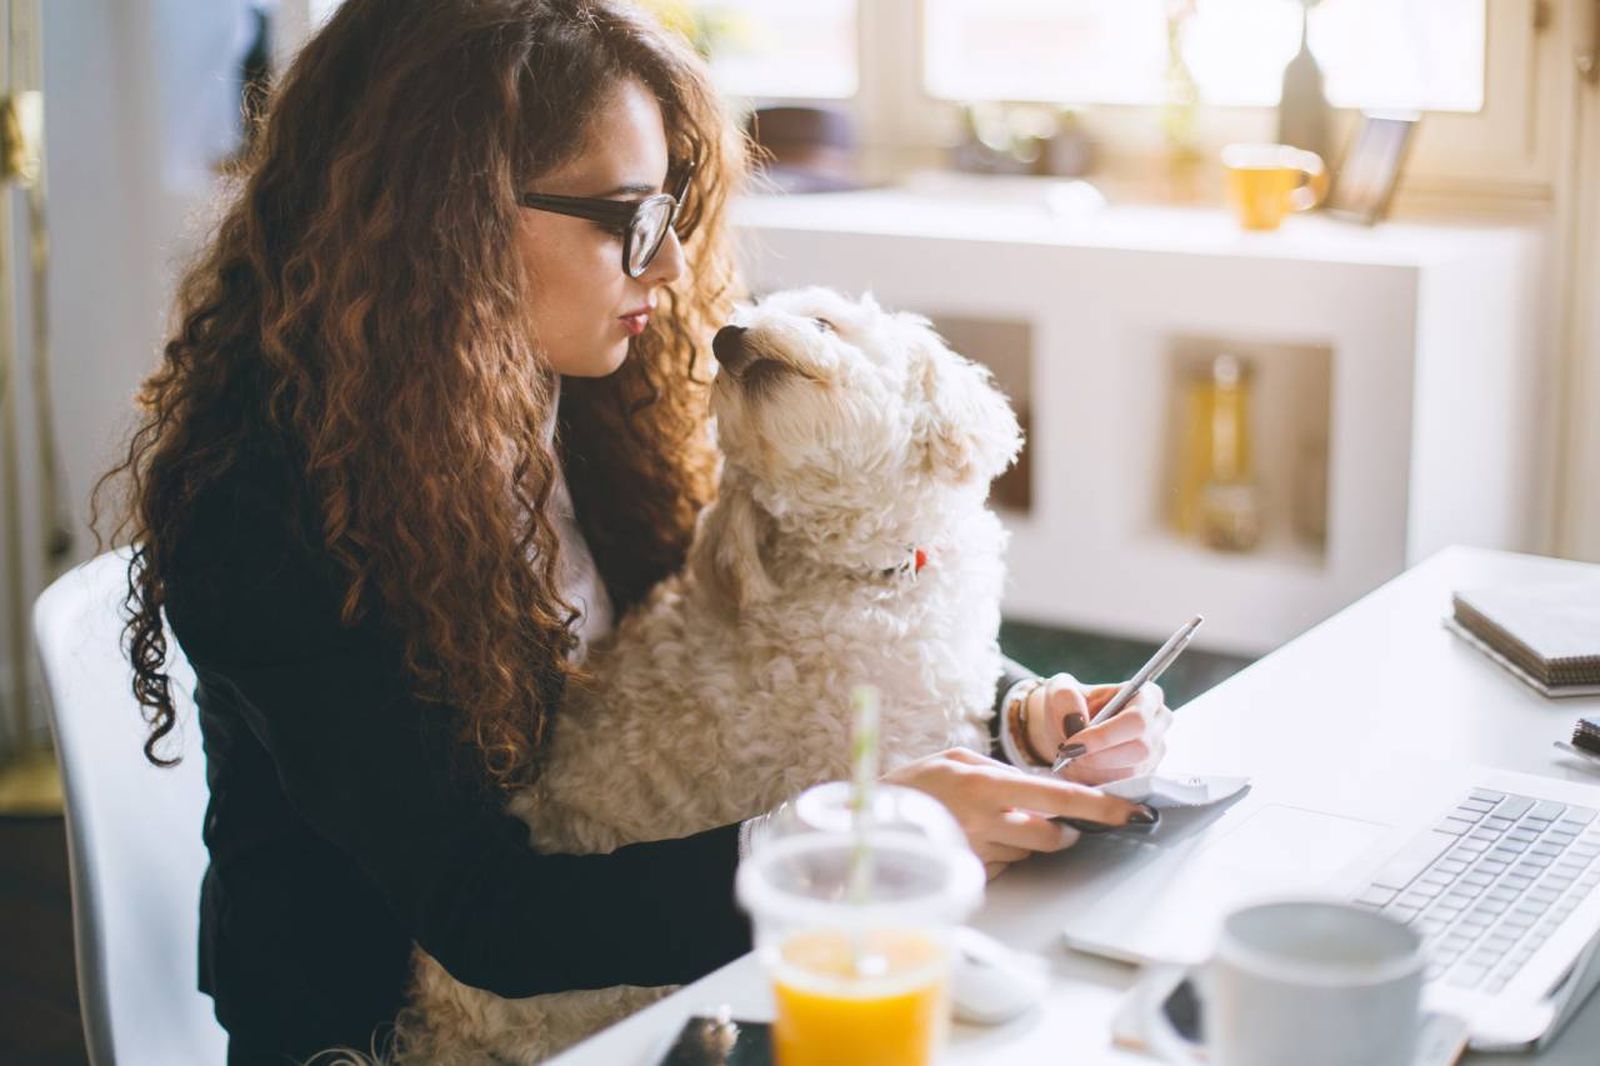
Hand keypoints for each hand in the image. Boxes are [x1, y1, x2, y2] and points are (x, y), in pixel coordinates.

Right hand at [883, 746, 1152, 879]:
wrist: (867, 824)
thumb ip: (1002, 772)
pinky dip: (1000, 853)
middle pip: (1052, 835)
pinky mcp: (970, 877)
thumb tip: (1043, 787)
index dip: (1100, 807)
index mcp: (986, 786)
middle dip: (1059, 828)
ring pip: (1028, 852)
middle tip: (1046, 816)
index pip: (1058, 799)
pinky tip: (975, 838)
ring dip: (1022, 838)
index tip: (1132, 812)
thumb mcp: (956, 760)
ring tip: (988, 821)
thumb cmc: (913, 785)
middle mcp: (985, 824)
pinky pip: (1004, 867)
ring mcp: (977, 855)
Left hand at [1022, 673, 1171, 785]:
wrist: (1068, 728)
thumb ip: (1065, 698)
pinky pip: (1124, 788)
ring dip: (1094, 770)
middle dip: (1099, 757)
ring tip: (1071, 759)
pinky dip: (1097, 781)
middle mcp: (1159, 723)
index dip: (1104, 736)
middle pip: (1140, 750)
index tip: (1072, 745)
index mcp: (1147, 695)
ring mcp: (1156, 752)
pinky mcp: (1146, 775)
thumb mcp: (1059, 691)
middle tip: (1068, 756)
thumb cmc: (1069, 704)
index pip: (1136, 720)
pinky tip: (1080, 768)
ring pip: (1130, 773)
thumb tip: (1074, 721)